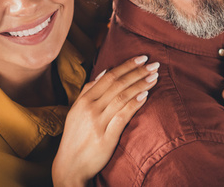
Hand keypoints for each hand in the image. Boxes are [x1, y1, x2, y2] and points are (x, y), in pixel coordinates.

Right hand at [52, 56, 159, 185]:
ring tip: (155, 77)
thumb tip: (105, 70)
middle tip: (154, 64)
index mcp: (84, 100)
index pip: (109, 76)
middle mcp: (90, 108)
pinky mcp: (106, 137)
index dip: (127, 65)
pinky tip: (145, 95)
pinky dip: (134, 104)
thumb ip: (89, 90)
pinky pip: (123, 116)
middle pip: (117, 84)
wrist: (69, 166)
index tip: (142, 58)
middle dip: (138, 72)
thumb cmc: (75, 137)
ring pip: (122, 96)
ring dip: (140, 84)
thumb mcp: (76, 110)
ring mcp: (98, 122)